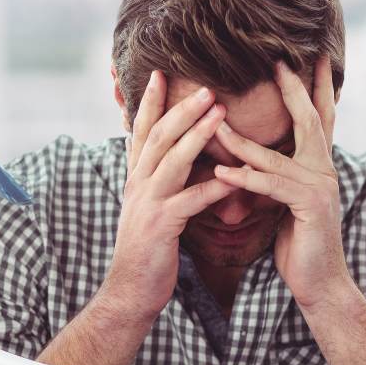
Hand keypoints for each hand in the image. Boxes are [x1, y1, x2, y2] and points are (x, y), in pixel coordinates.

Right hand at [107, 71, 234, 318]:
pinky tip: (235, 177)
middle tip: (206, 85)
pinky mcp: (161, 226)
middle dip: (181, 108)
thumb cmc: (148, 249)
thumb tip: (172, 158)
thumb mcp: (149, 207)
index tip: (161, 73)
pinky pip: (191, 200)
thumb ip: (160, 181)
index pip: (142, 131)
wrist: (130, 291)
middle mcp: (138, 184)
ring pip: (172, 160)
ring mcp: (147, 204)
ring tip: (220, 113)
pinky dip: (214, 186)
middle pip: (159, 136)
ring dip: (197, 134)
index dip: (150, 102)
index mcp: (136, 178)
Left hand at [213, 57, 348, 307]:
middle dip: (294, 89)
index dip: (315, 86)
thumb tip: (253, 156)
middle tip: (277, 61)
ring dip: (241, 140)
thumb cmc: (299, 243)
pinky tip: (221, 173)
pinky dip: (245, 179)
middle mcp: (325, 170)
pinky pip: (271, 187)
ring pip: (276, 155)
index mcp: (319, 165)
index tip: (310, 56)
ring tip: (215, 123)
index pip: (318, 117)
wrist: (320, 283)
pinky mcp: (309, 207)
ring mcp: (320, 187)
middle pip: (310, 119)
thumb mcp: (286, 201)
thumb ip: (276, 175)